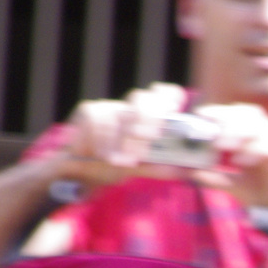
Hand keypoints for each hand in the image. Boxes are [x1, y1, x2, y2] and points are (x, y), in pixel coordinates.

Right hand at [58, 83, 192, 187]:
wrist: (81, 172)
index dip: (170, 97)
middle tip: (151, 138)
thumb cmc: (116, 164)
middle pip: (143, 98)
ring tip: (123, 161)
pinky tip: (104, 156)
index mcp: (149, 117)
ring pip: (119, 114)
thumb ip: (160, 167)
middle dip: (149, 117)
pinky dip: (103, 142)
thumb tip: (187, 171)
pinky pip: (97, 120)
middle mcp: (131, 108)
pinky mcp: (89, 110)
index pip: (164, 94)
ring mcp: (110, 107)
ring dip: (121, 141)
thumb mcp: (141, 168)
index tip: (173, 109)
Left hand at [188, 102, 267, 224]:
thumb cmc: (267, 201)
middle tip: (212, 133)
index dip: (223, 111)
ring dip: (240, 132)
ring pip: (263, 126)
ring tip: (222, 146)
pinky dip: (254, 150)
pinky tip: (240, 161)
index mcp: (260, 142)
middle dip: (230, 119)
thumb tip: (188, 171)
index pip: (243, 115)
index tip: (202, 114)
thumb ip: (214, 177)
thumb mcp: (235, 186)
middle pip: (253, 114)